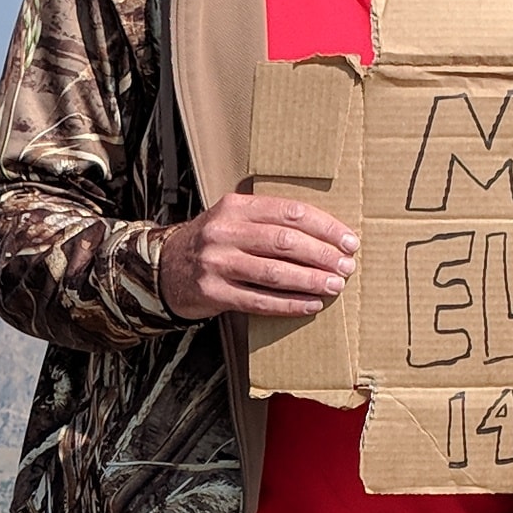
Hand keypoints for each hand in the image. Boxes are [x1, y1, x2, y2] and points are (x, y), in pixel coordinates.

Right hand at [160, 193, 356, 318]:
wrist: (163, 267)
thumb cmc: (213, 243)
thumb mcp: (233, 219)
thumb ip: (269, 220)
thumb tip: (325, 236)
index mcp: (235, 206)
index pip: (290, 212)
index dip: (324, 227)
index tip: (348, 240)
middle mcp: (224, 231)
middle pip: (285, 242)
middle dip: (322, 255)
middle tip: (346, 266)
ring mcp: (216, 263)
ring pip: (274, 272)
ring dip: (311, 281)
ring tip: (334, 285)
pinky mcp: (213, 292)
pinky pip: (258, 301)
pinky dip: (289, 304)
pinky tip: (310, 305)